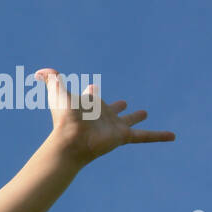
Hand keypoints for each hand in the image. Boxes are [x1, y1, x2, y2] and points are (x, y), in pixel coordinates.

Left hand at [34, 67, 174, 165]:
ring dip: (136, 118)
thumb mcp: (59, 94)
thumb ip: (51, 80)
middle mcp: (102, 117)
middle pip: (112, 110)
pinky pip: (145, 137)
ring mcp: (114, 127)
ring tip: (144, 113)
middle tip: (124, 103)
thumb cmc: (65, 117)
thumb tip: (38, 71)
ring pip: (129, 122)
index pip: (91, 97)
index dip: (91, 94)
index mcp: (89, 106)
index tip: (91, 89)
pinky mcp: (123, 137)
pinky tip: (173, 136)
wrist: (71, 140)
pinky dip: (159, 136)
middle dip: (117, 107)